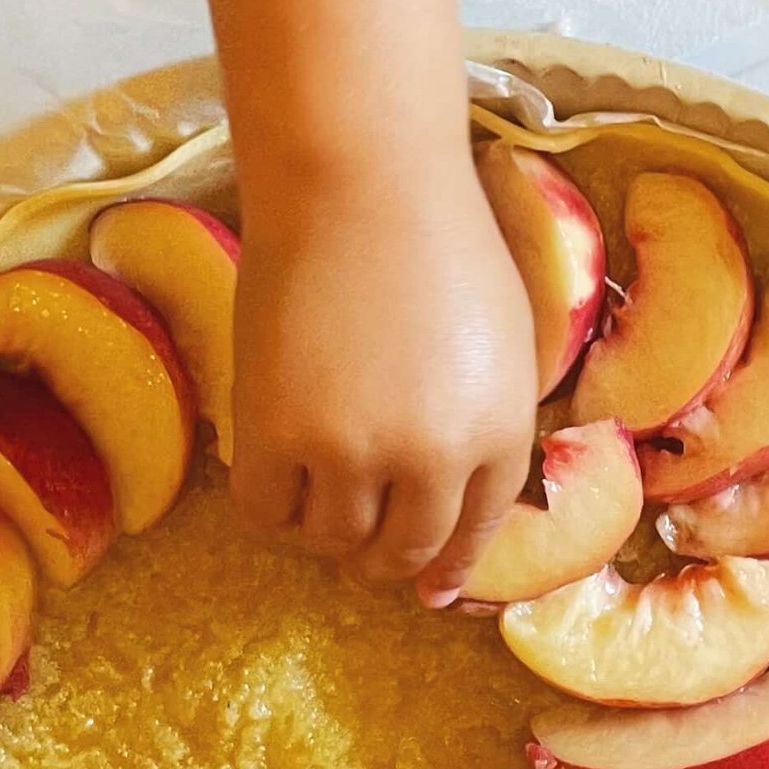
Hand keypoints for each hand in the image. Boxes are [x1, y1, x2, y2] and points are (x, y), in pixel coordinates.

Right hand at [228, 159, 536, 583]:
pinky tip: (277, 470)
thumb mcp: (501, 343)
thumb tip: (456, 516)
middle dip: (385, 557)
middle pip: (402, 553)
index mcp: (500, 434)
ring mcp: (349, 450)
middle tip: (362, 538)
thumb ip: (487, 424)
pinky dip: (272, 507)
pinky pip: (267, 514)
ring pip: (333, 542)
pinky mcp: (274, 434)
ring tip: (318, 485)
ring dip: (328, 529)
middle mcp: (432, 457)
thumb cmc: (438, 240)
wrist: (359, 180)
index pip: (473, 535)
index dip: (447, 567)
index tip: (428, 587)